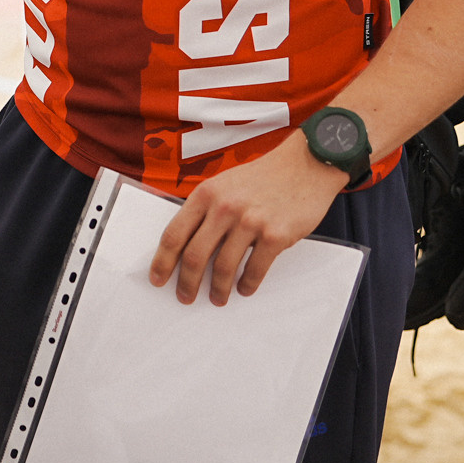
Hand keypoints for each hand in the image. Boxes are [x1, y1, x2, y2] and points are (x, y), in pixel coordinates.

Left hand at [149, 132, 347, 305]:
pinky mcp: (275, 235)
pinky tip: (244, 288)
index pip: (174, 234)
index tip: (157, 278)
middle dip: (187, 283)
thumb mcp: (225, 183)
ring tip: (218, 298)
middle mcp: (225, 207)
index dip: (162, 261)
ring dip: (218, 289)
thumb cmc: (264, 176)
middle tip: (185, 296)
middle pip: (194, 256)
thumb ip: (206, 209)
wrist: (305, 164)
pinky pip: (254, 270)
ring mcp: (250, 221)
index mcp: (207, 193)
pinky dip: (247, 284)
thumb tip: (187, 244)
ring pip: (223, 268)